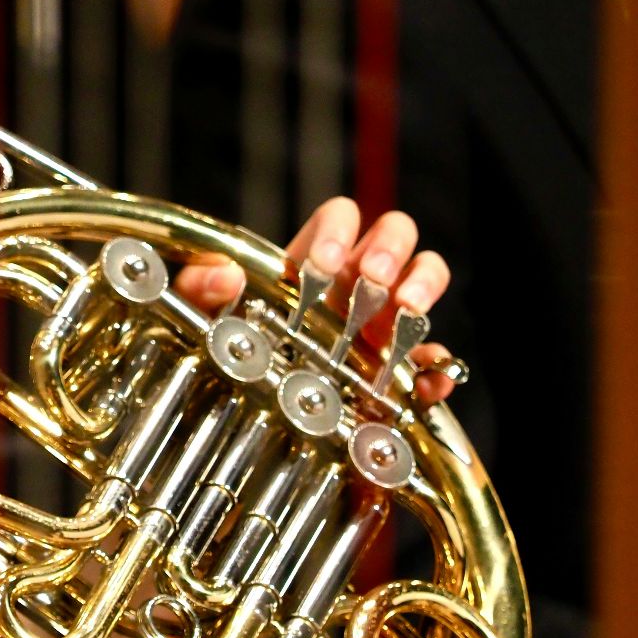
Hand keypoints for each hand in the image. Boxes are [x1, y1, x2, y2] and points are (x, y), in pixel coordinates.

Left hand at [172, 197, 457, 405]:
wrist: (245, 420)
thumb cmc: (227, 352)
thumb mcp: (201, 319)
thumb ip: (199, 291)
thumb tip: (224, 275)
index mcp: (312, 261)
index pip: (340, 217)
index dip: (337, 230)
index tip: (321, 264)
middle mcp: (355, 283)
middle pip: (394, 233)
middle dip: (388, 249)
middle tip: (372, 280)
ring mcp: (384, 322)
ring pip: (425, 276)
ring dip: (422, 284)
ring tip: (406, 311)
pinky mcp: (400, 370)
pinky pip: (434, 360)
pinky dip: (438, 368)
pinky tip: (429, 381)